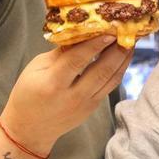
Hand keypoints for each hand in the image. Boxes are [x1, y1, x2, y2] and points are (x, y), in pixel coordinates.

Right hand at [0, 35, 132, 154]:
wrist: (31, 129)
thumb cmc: (28, 93)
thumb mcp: (36, 67)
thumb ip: (60, 52)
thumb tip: (81, 32)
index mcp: (53, 83)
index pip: (77, 60)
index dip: (94, 44)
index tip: (108, 30)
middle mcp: (73, 96)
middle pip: (101, 70)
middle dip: (117, 50)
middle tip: (126, 31)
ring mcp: (86, 104)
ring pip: (111, 79)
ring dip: (123, 59)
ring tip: (131, 41)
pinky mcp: (94, 107)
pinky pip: (110, 86)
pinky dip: (119, 70)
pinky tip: (123, 56)